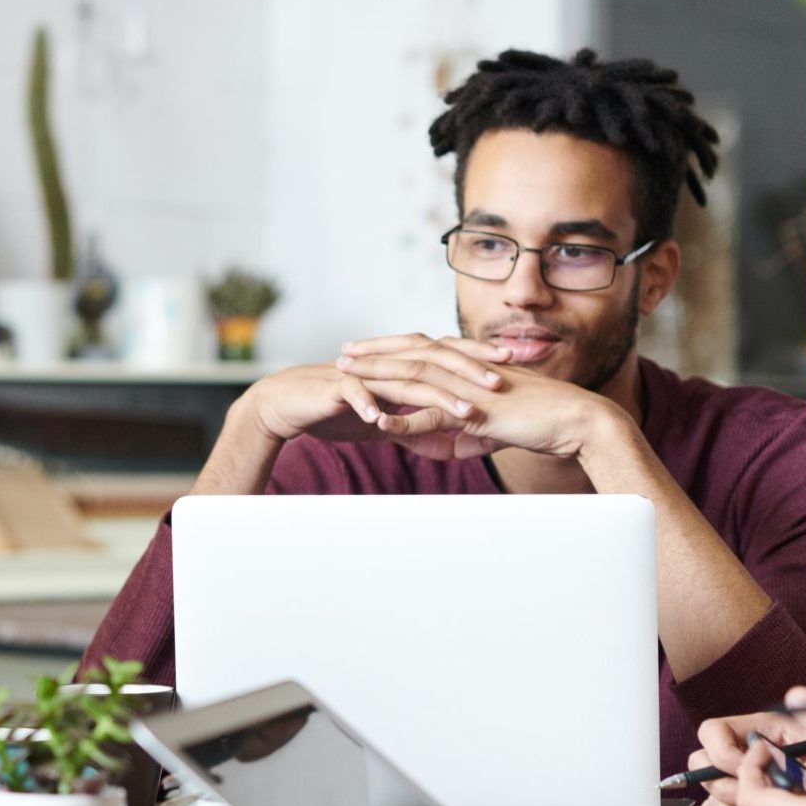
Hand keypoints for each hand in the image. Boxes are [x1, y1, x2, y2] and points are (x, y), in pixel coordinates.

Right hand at [246, 335, 511, 460]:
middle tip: (502, 381)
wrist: (289, 404)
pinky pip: (356, 395)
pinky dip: (370, 407)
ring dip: (436, 397)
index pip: (449, 356)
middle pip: (436, 361)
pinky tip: (384, 422)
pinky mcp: (337, 388)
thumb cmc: (338, 411)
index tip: (515, 364)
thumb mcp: (385, 426)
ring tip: (464, 413)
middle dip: (471, 370)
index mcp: (402, 366)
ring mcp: (364, 373)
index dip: (480, 358)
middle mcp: (388, 364)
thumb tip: (449, 448)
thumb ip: (416, 432)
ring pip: (404, 380)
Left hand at [338, 336, 614, 460]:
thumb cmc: (544, 422)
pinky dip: (407, 421)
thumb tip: (452, 448)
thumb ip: (471, 435)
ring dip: (378, 376)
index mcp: (472, 368)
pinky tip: (381, 424)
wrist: (576, 421)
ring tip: (347, 376)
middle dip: (375, 352)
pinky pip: (436, 416)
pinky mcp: (479, 411)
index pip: (425, 350)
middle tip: (344, 352)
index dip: (393, 348)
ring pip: (416, 376)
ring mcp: (472, 387)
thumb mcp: (498, 429)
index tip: (366, 350)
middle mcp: (468, 370)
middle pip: (413, 353)